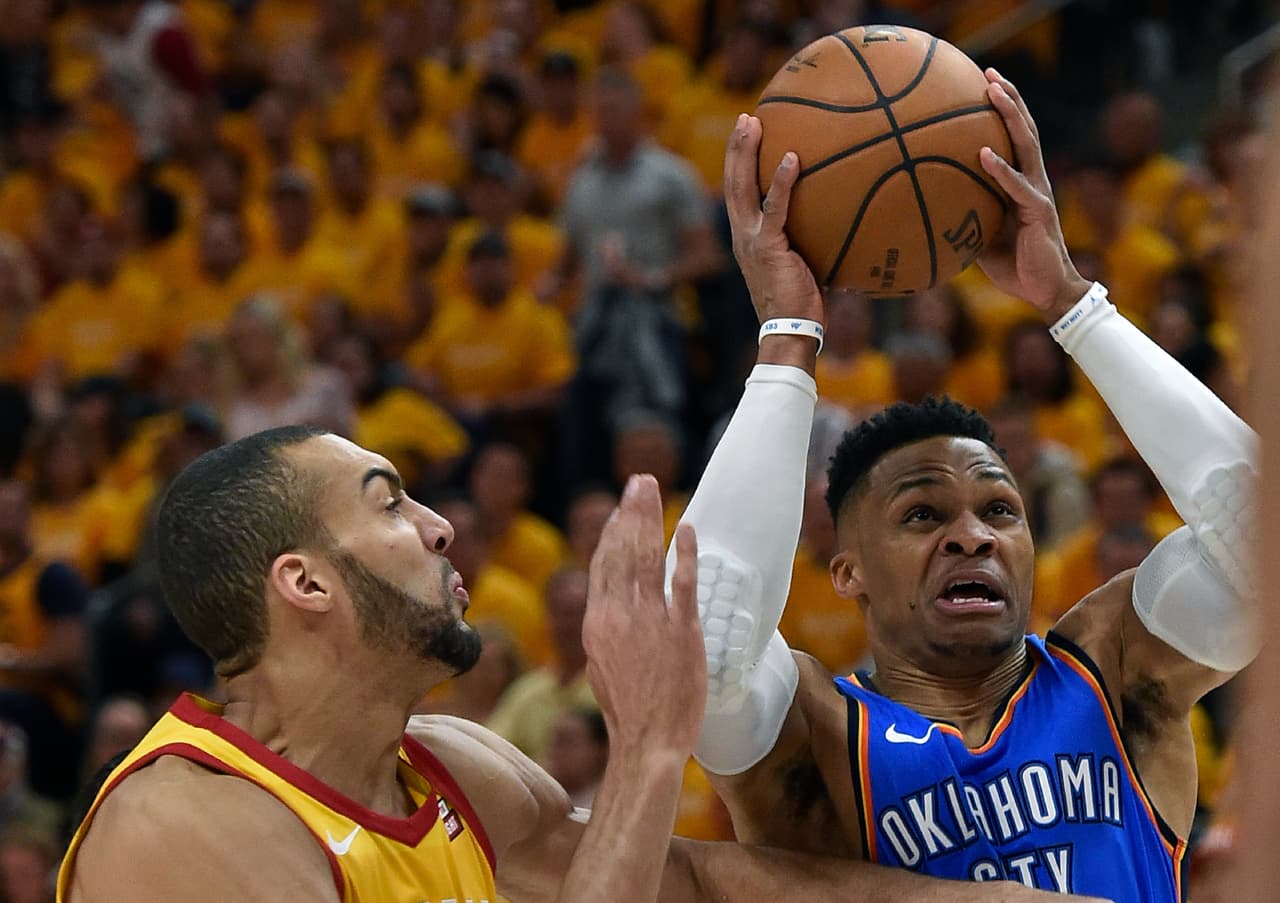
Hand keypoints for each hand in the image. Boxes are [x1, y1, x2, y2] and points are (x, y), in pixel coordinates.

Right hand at [583, 475, 704, 760]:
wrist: (649, 740)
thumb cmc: (626, 709)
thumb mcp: (600, 664)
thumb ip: (603, 628)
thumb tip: (604, 603)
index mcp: (597, 623)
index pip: (603, 566)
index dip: (611, 533)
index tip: (619, 509)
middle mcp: (620, 615)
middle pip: (624, 552)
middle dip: (631, 513)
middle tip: (639, 482)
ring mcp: (651, 621)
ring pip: (648, 559)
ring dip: (650, 520)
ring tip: (652, 491)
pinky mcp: (683, 631)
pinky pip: (683, 583)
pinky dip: (684, 553)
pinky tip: (685, 528)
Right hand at [723, 114, 823, 325]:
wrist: (788, 330)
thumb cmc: (800, 305)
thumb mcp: (800, 266)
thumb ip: (808, 241)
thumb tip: (839, 222)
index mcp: (746, 240)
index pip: (737, 195)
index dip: (737, 165)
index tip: (746, 137)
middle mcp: (742, 236)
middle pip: (732, 183)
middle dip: (736, 148)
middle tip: (745, 118)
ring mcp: (751, 240)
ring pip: (742, 188)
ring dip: (746, 152)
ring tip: (753, 123)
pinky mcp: (768, 246)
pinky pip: (775, 207)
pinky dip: (781, 181)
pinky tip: (792, 157)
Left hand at [977, 69, 1091, 320]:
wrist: (1046, 292)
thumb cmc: (1015, 266)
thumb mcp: (981, 239)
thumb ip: (965, 218)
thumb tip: (929, 211)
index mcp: (1023, 185)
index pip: (1017, 139)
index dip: (1005, 111)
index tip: (986, 84)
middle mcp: (1035, 182)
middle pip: (1024, 130)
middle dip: (1009, 99)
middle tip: (989, 72)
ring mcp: (1039, 194)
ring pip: (1026, 146)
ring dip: (1010, 116)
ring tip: (993, 91)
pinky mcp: (1038, 212)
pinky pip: (1016, 187)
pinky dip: (999, 169)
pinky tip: (982, 153)